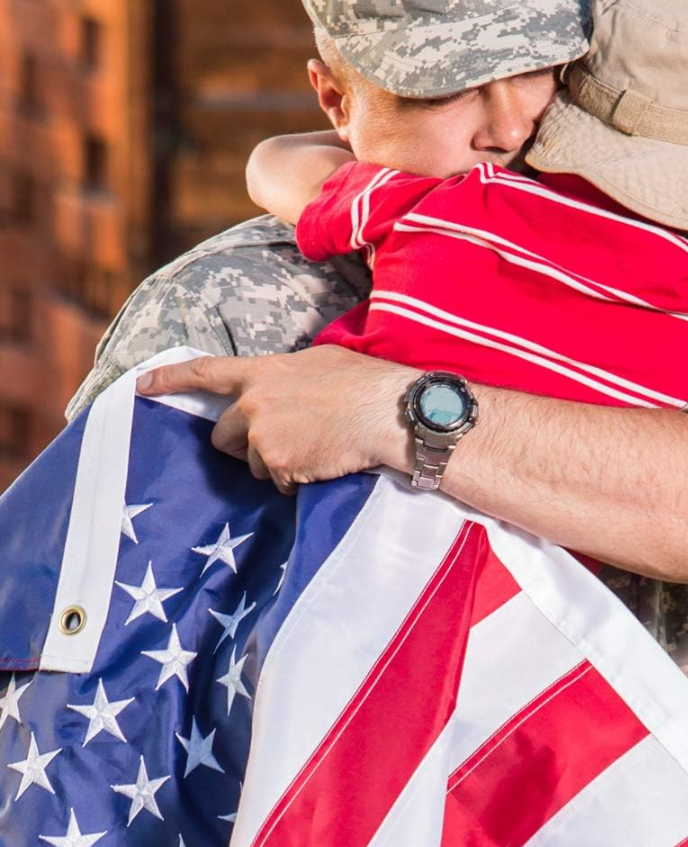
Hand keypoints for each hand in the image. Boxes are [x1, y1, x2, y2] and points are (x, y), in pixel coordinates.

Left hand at [135, 346, 418, 492]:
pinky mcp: (280, 465)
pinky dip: (298, 480)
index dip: (169, 378)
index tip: (140, 385)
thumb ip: (286, 375)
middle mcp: (255, 403)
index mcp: (264, 372)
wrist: (388, 412)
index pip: (205, 372)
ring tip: (316, 447)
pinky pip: (279, 483)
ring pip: (254, 464)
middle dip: (245, 446)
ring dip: (278, 463)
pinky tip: (323, 461)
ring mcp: (264, 436)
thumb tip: (278, 388)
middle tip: (282, 442)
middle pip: (224, 436)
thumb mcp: (319, 363)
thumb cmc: (364, 383)